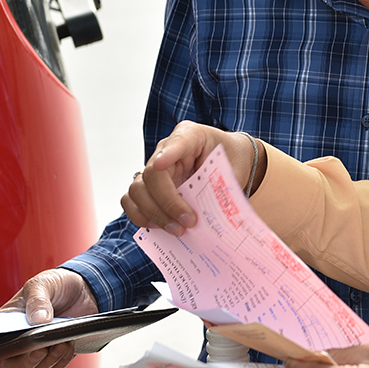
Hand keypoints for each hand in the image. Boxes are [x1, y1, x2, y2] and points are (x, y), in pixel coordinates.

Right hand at [0, 269, 98, 367]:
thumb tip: (37, 320)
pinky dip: (61, 361)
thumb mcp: (44, 284)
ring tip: (62, 340)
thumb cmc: (56, 285)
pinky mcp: (54, 356)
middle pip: (11, 366)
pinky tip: (68, 344)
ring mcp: (35, 350)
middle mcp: (18, 340)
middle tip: (42, 348)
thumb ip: (38, 299)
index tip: (20, 344)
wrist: (83, 289)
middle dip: (27, 361)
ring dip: (49, 360)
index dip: (0, 350)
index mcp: (6, 322)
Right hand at [122, 122, 261, 235]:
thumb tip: (212, 212)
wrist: (230, 161)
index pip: (176, 142)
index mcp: (191, 136)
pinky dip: (142, 217)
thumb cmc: (231, 160)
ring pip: (137, 190)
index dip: (166, 153)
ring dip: (154, 214)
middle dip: (167, 203)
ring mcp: (155, 169)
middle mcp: (167, 150)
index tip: (160, 165)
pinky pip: (132, 202)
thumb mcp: (236, 166)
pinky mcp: (150, 189)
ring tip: (177, 230)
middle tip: (189, 222)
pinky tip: (161, 228)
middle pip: (152, 175)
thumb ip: (223, 183)